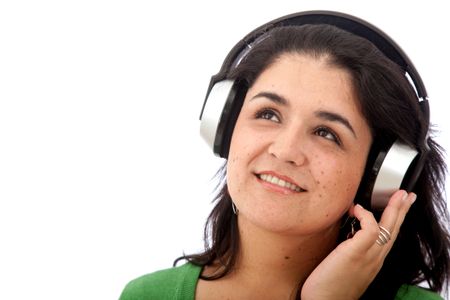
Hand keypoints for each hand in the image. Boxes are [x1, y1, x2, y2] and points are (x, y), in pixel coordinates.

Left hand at [301, 190, 416, 299]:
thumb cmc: (329, 287)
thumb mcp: (345, 266)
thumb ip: (350, 252)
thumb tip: (345, 236)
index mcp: (373, 261)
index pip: (389, 237)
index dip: (395, 221)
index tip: (399, 207)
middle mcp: (375, 259)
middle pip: (394, 230)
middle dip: (402, 210)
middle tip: (408, 194)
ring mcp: (368, 257)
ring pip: (388, 228)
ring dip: (394, 208)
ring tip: (397, 195)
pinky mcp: (356, 254)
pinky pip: (370, 230)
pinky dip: (366, 216)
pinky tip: (357, 209)